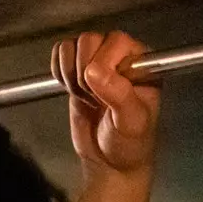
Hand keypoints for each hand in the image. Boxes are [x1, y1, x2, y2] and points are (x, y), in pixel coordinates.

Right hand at [52, 30, 160, 177]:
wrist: (110, 161)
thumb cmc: (130, 143)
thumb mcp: (132, 123)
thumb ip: (120, 95)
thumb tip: (96, 71)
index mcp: (142, 62)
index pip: (115, 41)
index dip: (104, 65)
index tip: (107, 93)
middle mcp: (121, 55)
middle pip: (88, 40)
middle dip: (85, 74)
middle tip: (96, 99)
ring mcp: (98, 60)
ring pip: (72, 46)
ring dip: (72, 75)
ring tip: (88, 98)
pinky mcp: (77, 68)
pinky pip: (60, 53)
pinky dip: (61, 73)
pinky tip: (75, 92)